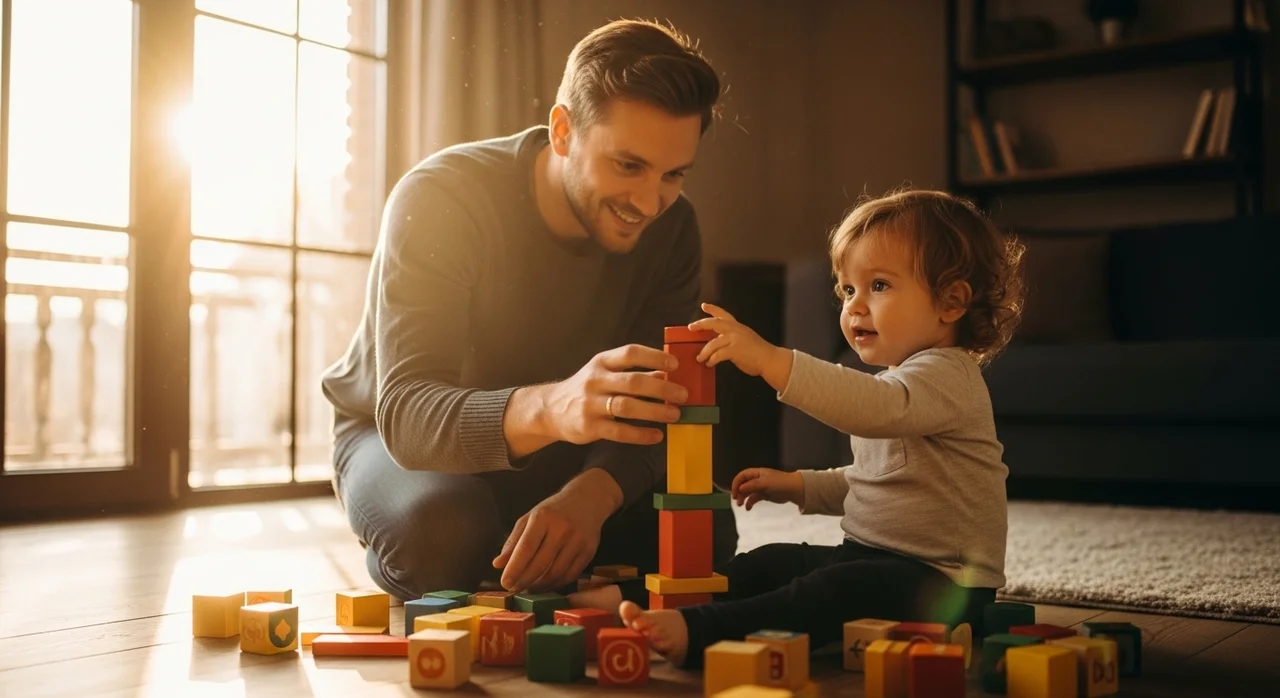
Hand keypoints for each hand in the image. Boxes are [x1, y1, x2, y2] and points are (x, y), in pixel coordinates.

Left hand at [492, 488, 605, 592]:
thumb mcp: (530, 518)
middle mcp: (562, 529)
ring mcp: (578, 541)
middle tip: (514, 589)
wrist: (588, 500)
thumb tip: (498, 565)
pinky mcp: (589, 551)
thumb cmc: (553, 510)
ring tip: (529, 588)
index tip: (505, 583)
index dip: (514, 569)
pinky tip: (546, 584)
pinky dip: (556, 584)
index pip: (526, 548)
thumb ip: (514, 541)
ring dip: (540, 585)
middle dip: (524, 581)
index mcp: (543, 518)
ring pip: (555, 573)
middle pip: (540, 564)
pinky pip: (570, 575)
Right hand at [541, 344, 688, 446]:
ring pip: (627, 407)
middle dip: (661, 388)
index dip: (654, 357)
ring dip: (654, 411)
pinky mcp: (589, 427)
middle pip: (633, 382)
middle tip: (683, 395)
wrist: (550, 410)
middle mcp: (595, 381)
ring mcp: (591, 404)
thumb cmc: (586, 389)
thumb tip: (666, 376)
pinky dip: (640, 435)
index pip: (630, 353)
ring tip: (675, 415)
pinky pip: (619, 432)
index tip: (675, 365)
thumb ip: (634, 374)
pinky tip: (656, 436)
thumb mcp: (605, 374)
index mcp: (602, 363)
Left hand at [688, 303, 793, 390]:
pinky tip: (710, 363)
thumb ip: (732, 339)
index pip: (723, 314)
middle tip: (691, 327)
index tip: (704, 305)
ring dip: (704, 352)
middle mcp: (735, 330)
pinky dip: (712, 360)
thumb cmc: (758, 353)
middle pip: (714, 323)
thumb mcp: (745, 339)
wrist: (770, 359)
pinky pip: (718, 355)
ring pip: (713, 343)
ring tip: (700, 358)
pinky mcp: (735, 350)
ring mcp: (735, 339)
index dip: (713, 309)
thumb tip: (717, 344)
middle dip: (701, 324)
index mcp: (738, 327)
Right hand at [730, 467, 804, 510]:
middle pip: (744, 484)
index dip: (736, 483)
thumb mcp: (765, 483)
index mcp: (757, 473)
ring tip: (741, 505)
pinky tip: (748, 508)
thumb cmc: (780, 483)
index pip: (742, 476)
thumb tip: (740, 488)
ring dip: (743, 498)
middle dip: (738, 492)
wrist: (795, 490)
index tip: (734, 492)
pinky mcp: (765, 495)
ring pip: (748, 492)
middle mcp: (758, 479)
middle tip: (736, 501)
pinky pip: (754, 498)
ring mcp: (761, 487)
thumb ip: (752, 485)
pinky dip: (750, 503)